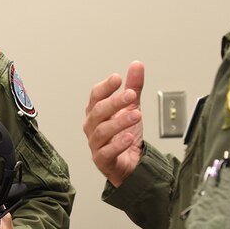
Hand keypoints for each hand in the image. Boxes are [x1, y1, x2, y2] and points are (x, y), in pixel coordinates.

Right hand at [83, 60, 144, 186]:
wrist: (130, 164)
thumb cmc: (125, 135)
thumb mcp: (131, 108)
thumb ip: (133, 87)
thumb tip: (137, 65)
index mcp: (96, 112)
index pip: (95, 96)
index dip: (105, 87)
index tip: (117, 78)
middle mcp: (92, 126)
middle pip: (98, 111)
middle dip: (115, 102)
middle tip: (131, 95)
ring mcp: (95, 143)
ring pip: (102, 130)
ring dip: (120, 122)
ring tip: (136, 115)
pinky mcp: (102, 159)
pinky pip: (106, 151)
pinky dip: (118, 144)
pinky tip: (129, 137)